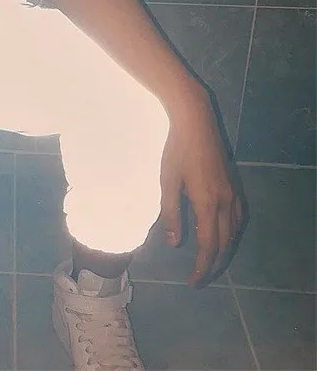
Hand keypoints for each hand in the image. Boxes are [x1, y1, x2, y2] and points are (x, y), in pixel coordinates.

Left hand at [159, 95, 244, 287]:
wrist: (195, 122)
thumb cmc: (176, 150)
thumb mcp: (167, 182)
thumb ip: (171, 214)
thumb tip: (175, 243)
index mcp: (208, 204)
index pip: (208, 246)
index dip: (201, 267)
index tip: (192, 282)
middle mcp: (226, 202)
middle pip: (224, 244)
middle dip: (213, 264)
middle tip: (199, 278)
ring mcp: (232, 193)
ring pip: (233, 232)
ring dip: (223, 250)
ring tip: (208, 261)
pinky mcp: (232, 185)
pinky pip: (236, 219)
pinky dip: (229, 234)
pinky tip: (220, 234)